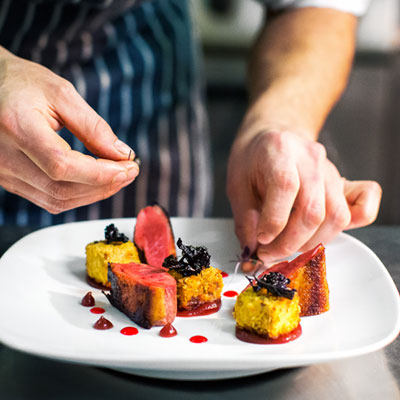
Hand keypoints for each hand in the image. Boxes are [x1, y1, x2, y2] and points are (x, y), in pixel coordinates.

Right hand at [0, 49, 138, 213]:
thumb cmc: (23, 84)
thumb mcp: (61, 93)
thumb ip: (93, 126)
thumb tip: (122, 154)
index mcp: (16, 126)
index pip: (62, 165)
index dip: (100, 173)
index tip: (129, 167)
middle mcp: (3, 156)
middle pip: (61, 188)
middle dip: (104, 185)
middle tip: (130, 172)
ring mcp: (3, 172)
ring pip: (57, 200)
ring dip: (94, 194)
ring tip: (118, 177)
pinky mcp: (9, 180)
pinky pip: (49, 199)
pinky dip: (78, 195)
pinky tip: (96, 182)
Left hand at [227, 130, 381, 263]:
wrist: (274, 136)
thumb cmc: (253, 158)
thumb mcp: (237, 184)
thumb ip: (245, 219)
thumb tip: (251, 252)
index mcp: (280, 152)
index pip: (285, 187)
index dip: (273, 222)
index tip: (260, 240)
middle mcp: (311, 159)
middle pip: (313, 210)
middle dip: (289, 243)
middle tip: (269, 253)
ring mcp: (331, 171)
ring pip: (336, 217)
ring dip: (311, 242)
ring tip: (287, 247)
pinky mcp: (344, 184)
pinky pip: (362, 210)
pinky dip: (347, 228)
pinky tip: (320, 233)